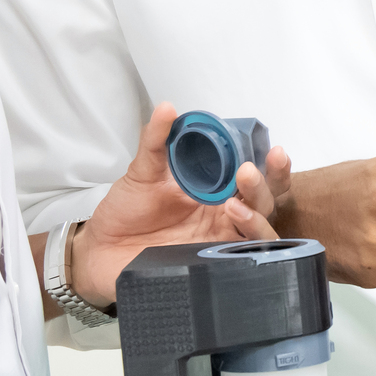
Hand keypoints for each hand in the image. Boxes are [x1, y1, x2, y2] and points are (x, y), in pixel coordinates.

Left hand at [72, 103, 290, 307]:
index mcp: (216, 190)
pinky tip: (232, 239)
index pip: (256, 178)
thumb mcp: (141, 172)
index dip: (273, 167)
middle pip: (266, 204)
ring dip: (256, 219)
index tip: (274, 151)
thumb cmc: (125, 211)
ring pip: (261, 234)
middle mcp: (225, 217)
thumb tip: (166, 108)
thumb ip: (155, 141)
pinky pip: (242, 263)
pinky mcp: (210, 267)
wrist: (101, 250)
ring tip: (233, 206)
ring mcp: (219, 243)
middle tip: (246, 173)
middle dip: (267, 186)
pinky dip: (245, 251)